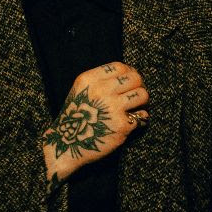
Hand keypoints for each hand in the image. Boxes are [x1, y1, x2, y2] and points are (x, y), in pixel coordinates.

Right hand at [43, 61, 148, 183]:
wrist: (68, 144)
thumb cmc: (77, 117)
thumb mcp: (81, 90)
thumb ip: (101, 80)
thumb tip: (130, 74)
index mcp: (90, 80)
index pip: (120, 67)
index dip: (129, 73)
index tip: (130, 81)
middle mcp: (101, 91)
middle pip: (135, 78)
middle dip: (138, 86)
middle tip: (135, 96)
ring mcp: (113, 108)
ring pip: (142, 95)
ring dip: (142, 102)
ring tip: (135, 108)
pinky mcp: (122, 125)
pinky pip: (143, 116)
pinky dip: (140, 120)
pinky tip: (131, 123)